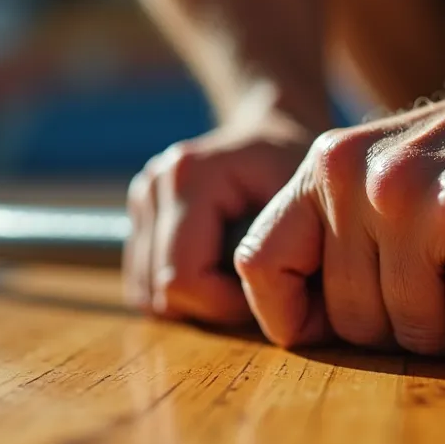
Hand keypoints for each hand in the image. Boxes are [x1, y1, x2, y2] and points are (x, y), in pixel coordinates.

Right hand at [126, 107, 322, 324]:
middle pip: (160, 291)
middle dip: (211, 306)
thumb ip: (286, 251)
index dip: (225, 305)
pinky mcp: (139, 215)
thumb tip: (277, 315)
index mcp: (187, 178)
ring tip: (238, 276)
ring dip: (194, 300)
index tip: (268, 293)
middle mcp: (153, 185)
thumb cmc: (296, 165)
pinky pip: (144, 282)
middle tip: (256, 290)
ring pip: (147, 292)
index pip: (182, 280)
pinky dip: (181, 290)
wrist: (273, 128)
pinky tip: (217, 271)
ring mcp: (141, 199)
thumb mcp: (306, 201)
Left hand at [233, 68, 444, 367]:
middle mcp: (357, 180)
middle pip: (357, 324)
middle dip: (421, 332)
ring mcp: (413, 198)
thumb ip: (346, 238)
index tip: (356, 326)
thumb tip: (306, 333)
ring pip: (421, 334)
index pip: (261, 265)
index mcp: (325, 169)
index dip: (297, 317)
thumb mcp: (393, 175)